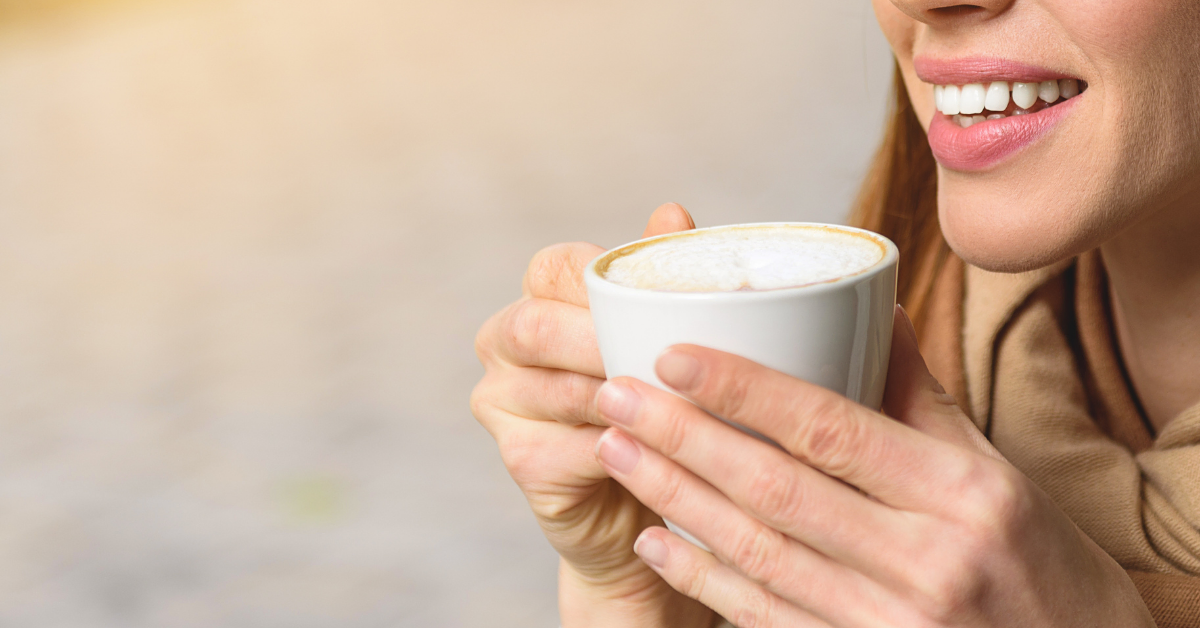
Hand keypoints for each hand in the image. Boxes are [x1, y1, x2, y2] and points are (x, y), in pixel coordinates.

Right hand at [471, 203, 713, 626]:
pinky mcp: (520, 460)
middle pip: (535, 326)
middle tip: (662, 357)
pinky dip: (619, 448)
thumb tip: (671, 213)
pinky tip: (658, 450)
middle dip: (599, 341)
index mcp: (537, 299)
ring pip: (556, 389)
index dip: (597, 278)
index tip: (655, 298)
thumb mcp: (664, 337)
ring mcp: (501, 404)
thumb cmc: (658, 404)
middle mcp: (503, 344)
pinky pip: (570, 448)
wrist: (647, 502)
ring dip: (620, 397)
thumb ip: (659, 280)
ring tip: (677, 402)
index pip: (554, 267)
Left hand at [592, 307, 1155, 627]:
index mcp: (960, 493)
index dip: (742, 390)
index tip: (673, 355)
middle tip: (616, 394)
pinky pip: (764, 618)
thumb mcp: (999, 475)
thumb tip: (874, 309)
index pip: (830, 428)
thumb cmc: (1042, 568)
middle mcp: (924, 560)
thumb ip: (922, 398)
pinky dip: (703, 579)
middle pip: (775, 488)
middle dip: (682, 437)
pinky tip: (657, 539)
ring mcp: (889, 623)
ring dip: (675, 500)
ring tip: (617, 450)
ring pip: (756, 552)